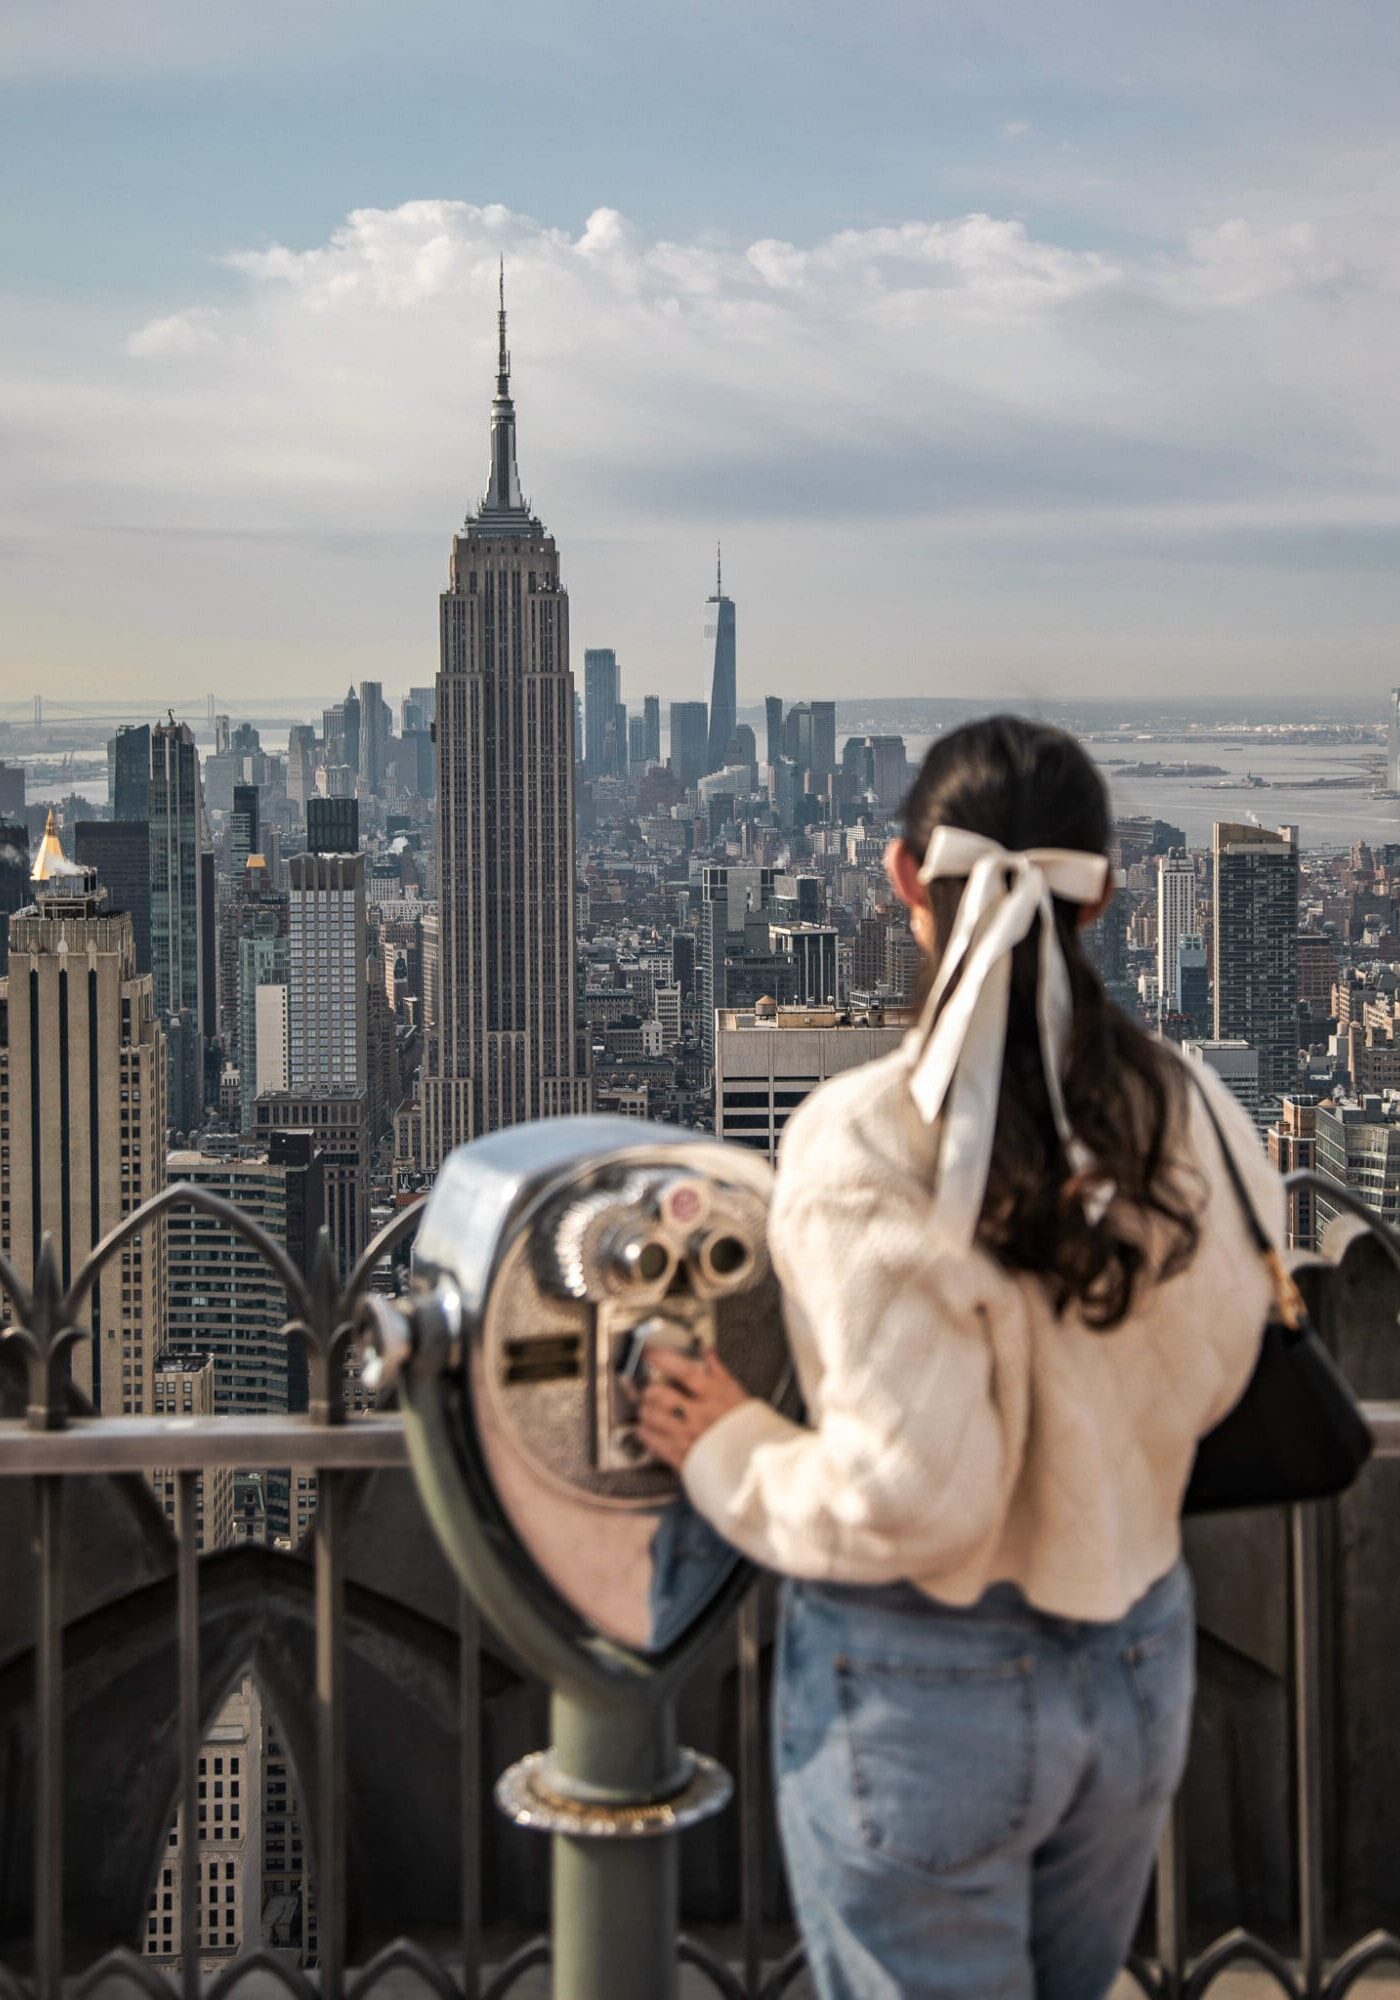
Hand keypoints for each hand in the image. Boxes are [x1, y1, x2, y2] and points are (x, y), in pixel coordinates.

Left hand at [635, 1346, 748, 1470]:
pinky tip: (648, 1428)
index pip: (684, 1371)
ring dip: (646, 1410)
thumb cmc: (747, 1428)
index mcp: (714, 1396)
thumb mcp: (737, 1394)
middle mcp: (699, 1415)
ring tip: (649, 1408)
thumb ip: (719, 1371)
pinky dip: (645, 1431)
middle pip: (661, 1394)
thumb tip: (707, 1351)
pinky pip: (652, 1440)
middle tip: (650, 1389)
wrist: (753, 1464)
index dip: (663, 1359)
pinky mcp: (680, 1456)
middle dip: (651, 1389)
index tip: (650, 1353)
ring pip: (652, 1416)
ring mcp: (688, 1436)